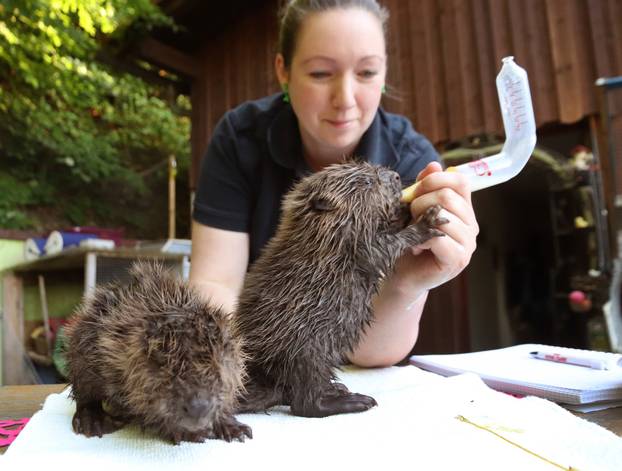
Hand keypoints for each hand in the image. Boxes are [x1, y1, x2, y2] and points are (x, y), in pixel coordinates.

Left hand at [395, 162, 478, 291]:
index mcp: (464, 209)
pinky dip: (421, 238)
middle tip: (409, 217)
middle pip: (447, 196)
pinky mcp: (458, 259)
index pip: (460, 181)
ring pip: (442, 215)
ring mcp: (468, 244)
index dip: (435, 179)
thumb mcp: (414, 210)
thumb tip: (433, 165)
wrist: (401, 275)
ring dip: (418, 221)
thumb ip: (424, 188)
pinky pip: (439, 237)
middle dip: (419, 202)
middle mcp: (471, 225)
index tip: (415, 191)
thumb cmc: (408, 240)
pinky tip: (416, 245)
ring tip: (412, 233)